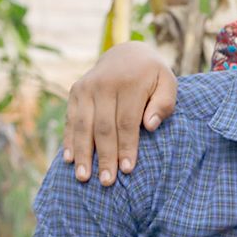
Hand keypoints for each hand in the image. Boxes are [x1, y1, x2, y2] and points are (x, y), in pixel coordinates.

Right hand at [63, 43, 176, 184]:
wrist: (127, 53)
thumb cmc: (152, 76)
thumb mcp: (167, 83)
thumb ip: (164, 104)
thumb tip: (150, 126)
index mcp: (129, 82)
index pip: (127, 122)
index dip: (126, 147)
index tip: (127, 170)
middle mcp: (103, 84)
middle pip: (103, 127)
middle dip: (105, 157)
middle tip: (107, 182)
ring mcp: (86, 87)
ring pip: (83, 125)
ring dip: (83, 153)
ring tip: (83, 178)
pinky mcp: (75, 92)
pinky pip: (70, 119)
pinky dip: (69, 140)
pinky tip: (69, 160)